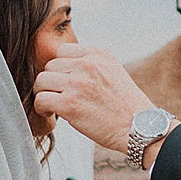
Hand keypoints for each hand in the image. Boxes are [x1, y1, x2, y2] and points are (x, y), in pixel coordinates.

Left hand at [32, 44, 156, 153]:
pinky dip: (42, 109)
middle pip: (50, 66)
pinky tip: (51, 114)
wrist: (139, 128)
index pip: (62, 51)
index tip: (65, 83)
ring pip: (41, 81)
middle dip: (52, 82)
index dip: (60, 68)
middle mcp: (88, 65)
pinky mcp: (70, 104)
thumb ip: (92, 66)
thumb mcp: (114, 73)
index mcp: (98, 55)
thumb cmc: (126, 107)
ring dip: (44, 94)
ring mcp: (78, 83)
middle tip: (59, 97)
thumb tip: (63, 70)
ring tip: (54, 105)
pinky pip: (40, 100)